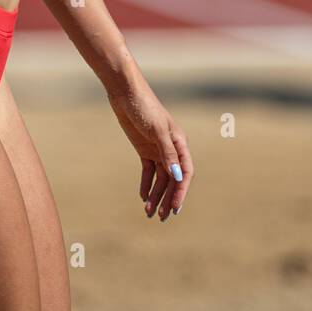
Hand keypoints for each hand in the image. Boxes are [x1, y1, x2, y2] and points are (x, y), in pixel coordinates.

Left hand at [106, 81, 192, 220]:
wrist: (126, 93)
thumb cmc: (145, 107)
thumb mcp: (157, 131)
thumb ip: (167, 154)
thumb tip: (177, 176)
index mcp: (180, 143)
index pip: (185, 172)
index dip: (181, 191)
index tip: (174, 208)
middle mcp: (171, 149)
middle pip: (172, 179)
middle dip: (168, 198)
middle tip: (161, 217)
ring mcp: (157, 149)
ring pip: (160, 178)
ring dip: (156, 195)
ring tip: (149, 212)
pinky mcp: (144, 149)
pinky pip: (148, 172)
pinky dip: (146, 184)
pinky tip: (143, 197)